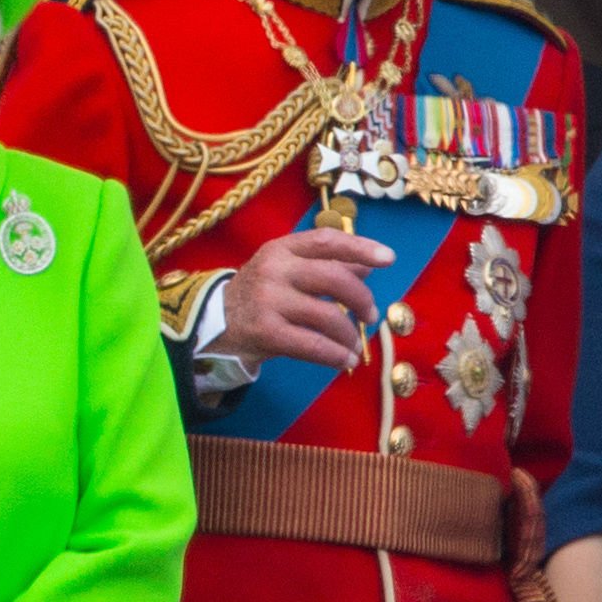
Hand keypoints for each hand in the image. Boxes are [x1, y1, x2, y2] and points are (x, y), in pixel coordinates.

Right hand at [204, 229, 393, 371]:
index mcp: (281, 249)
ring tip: (355, 344)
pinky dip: (336, 355)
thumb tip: (367, 266)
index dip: (360, 247)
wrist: (213, 323)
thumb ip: (325, 265)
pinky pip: (312, 345)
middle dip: (362, 300)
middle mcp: (274, 270)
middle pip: (334, 278)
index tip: (388, 258)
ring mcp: (267, 301)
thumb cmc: (261, 295)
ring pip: (328, 315)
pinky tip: (345, 360)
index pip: (326, 241)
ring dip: (350, 334)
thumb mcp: (286, 270)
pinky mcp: (265, 332)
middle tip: (370, 316)